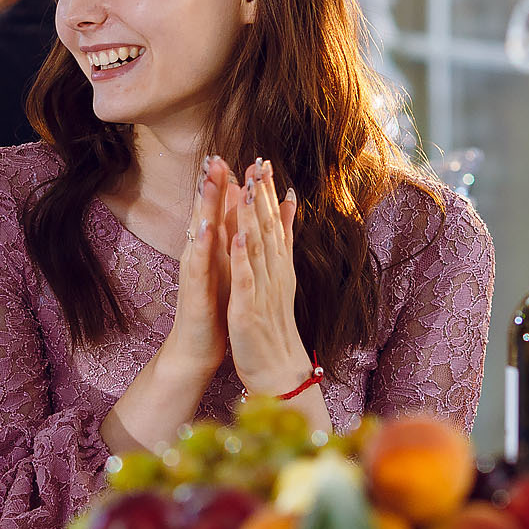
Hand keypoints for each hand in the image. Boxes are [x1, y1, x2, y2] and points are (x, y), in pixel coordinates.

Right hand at [160, 155, 234, 375]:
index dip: (220, 183)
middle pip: (203, 213)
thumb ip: (232, 237)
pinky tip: (205, 228)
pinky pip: (199, 265)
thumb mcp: (228, 267)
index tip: (228, 155)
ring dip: (202, 206)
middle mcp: (198, 255)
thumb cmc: (215, 306)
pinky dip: (202, 245)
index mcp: (210, 250)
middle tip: (215, 157)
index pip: (214, 210)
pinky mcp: (195, 291)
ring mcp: (194, 272)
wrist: (197, 348)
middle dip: (209, 185)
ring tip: (208, 180)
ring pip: (198, 233)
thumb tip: (239, 211)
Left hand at [225, 158, 312, 395]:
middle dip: (262, 194)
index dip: (267, 191)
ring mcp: (262, 290)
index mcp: (277, 265)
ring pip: (258, 247)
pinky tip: (238, 236)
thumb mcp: (279, 277)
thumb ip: (283, 241)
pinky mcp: (249, 308)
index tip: (262, 161)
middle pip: (269, 228)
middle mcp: (274, 273)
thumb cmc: (273, 322)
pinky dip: (243, 257)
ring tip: (248, 187)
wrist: (276, 368)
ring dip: (254, 216)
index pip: (274, 222)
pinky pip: (246, 279)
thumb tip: (290, 204)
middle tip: (258, 161)